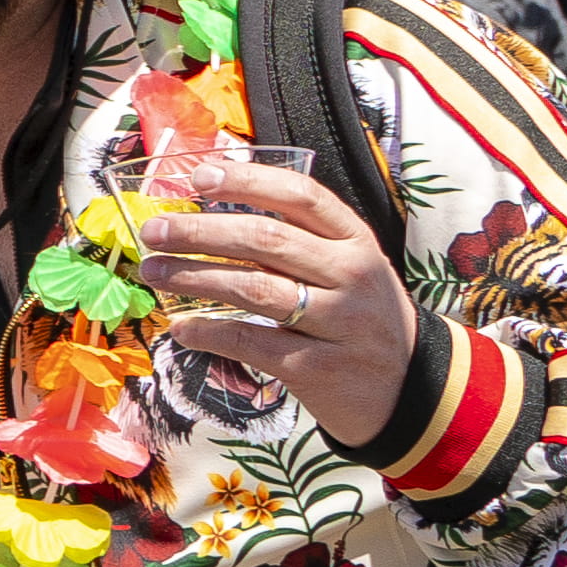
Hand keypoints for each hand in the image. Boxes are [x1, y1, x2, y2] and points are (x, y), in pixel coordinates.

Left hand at [148, 153, 427, 454]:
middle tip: (154, 230)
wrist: (413, 388)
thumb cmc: (361, 315)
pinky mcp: (319, 368)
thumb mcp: (348, 268)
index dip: (247, 181)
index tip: (196, 178)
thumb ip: (298, 240)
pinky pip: (253, 343)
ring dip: (194, 277)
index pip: (300, 195)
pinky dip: (210, 333)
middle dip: (200, 232)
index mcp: (355, 240)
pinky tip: (181, 327)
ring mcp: (338, 323)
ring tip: (153, 272)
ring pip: (254, 289)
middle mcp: (351, 275)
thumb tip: (212, 210)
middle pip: (266, 240)